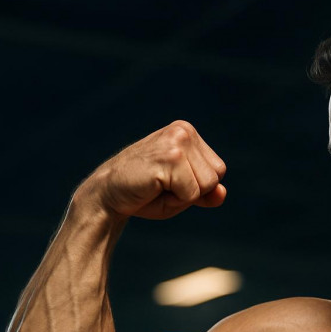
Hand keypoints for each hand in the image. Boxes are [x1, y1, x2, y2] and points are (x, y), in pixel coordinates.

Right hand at [80, 121, 226, 219]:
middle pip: (215, 177)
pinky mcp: (170, 156)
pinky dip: (174, 200)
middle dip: (192, 192)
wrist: (107, 195)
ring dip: (183, 196)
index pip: (218, 170)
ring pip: (206, 185)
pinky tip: (152, 188)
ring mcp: (177, 141)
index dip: (198, 187)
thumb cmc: (144, 193)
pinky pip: (191, 193)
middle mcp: (184, 131)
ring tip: (158, 186)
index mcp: (187, 132)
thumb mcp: (182, 194)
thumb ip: (206, 193)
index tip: (170, 183)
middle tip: (162, 186)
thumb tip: (223, 193)